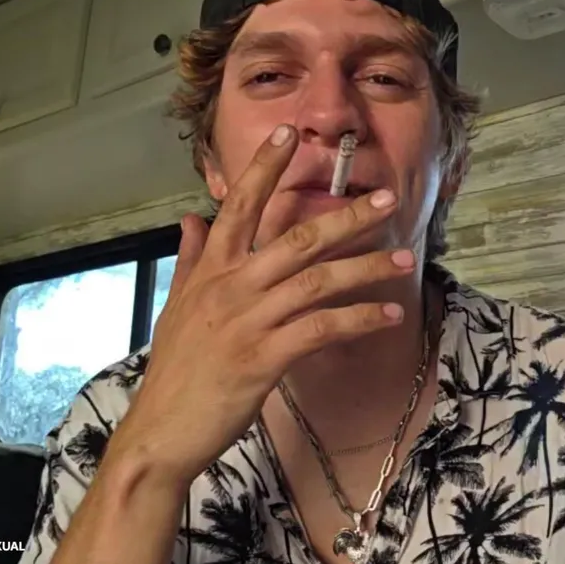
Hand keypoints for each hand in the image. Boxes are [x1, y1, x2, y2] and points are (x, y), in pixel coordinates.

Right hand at [108, 124, 414, 485]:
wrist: (161, 431)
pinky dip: (358, 319)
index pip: (239, 205)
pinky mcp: (263, 359)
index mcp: (210, 271)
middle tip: (385, 199)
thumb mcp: (177, 308)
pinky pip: (321, 330)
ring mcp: (247, 322)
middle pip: (295, 238)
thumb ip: (190, 261)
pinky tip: (387, 315)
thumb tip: (190, 219)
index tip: (290, 132)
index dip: (265, 167)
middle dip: (345, 217)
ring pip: (317, 282)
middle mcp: (229, 288)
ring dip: (366, 269)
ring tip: (403, 260)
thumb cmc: (176, 372)